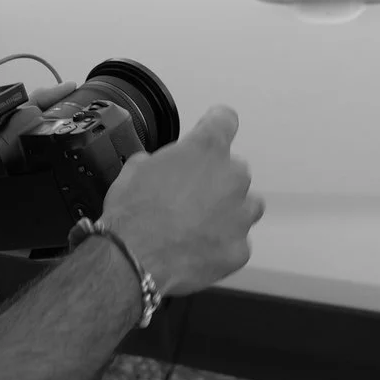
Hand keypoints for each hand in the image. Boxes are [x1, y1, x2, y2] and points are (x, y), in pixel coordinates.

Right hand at [99, 105, 260, 297]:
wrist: (133, 259)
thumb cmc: (132, 212)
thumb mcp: (135, 169)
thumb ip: (161, 161)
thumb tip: (162, 168)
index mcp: (206, 149)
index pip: (225, 120)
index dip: (216, 124)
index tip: (212, 129)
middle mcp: (232, 178)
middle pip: (235, 170)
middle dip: (217, 180)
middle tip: (190, 195)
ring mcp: (240, 216)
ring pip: (246, 206)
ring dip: (228, 211)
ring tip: (199, 225)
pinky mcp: (239, 249)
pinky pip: (237, 242)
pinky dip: (221, 245)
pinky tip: (197, 250)